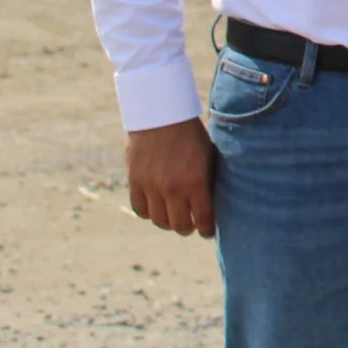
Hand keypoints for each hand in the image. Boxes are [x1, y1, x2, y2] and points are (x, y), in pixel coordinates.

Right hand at [125, 117, 215, 237]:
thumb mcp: (207, 156)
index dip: (207, 230)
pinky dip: (149, 213)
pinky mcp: (135, 182)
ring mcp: (152, 187)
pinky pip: (140, 210)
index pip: (203, 218)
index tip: (208, 232)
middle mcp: (172, 189)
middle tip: (191, 225)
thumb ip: (207, 181)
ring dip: (168, 222)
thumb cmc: (191, 134)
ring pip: (159, 221)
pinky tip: (156, 207)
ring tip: (174, 217)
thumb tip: (212, 203)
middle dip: (188, 228)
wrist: (161, 115)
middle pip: (180, 225)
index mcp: (195, 182)